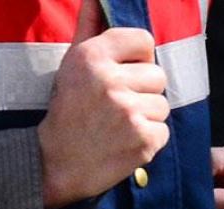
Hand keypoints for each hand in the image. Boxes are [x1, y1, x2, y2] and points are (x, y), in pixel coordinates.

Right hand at [38, 0, 169, 208]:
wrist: (59, 164)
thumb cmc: (69, 111)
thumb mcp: (72, 65)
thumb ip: (90, 29)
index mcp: (92, 57)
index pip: (143, 40)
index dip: (140, 58)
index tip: (126, 72)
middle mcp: (110, 81)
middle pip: (158, 75)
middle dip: (144, 91)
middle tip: (118, 106)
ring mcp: (129, 111)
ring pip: (163, 104)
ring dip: (148, 116)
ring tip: (121, 125)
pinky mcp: (144, 138)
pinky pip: (164, 130)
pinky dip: (150, 139)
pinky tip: (126, 142)